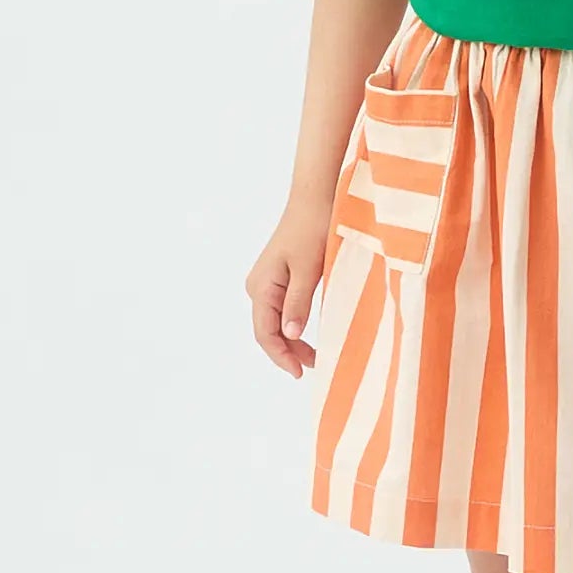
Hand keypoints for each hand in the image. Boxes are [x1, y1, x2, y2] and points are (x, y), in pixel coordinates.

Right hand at [245, 206, 329, 379]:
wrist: (314, 199)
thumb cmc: (313, 230)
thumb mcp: (309, 270)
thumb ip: (298, 303)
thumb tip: (290, 335)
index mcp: (261, 286)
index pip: (265, 333)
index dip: (281, 356)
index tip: (300, 372)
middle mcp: (257, 286)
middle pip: (267, 330)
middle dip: (287, 352)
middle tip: (313, 367)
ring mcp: (266, 282)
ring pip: (274, 322)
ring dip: (290, 340)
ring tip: (313, 356)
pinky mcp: (277, 277)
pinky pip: (280, 309)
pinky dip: (292, 325)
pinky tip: (306, 334)